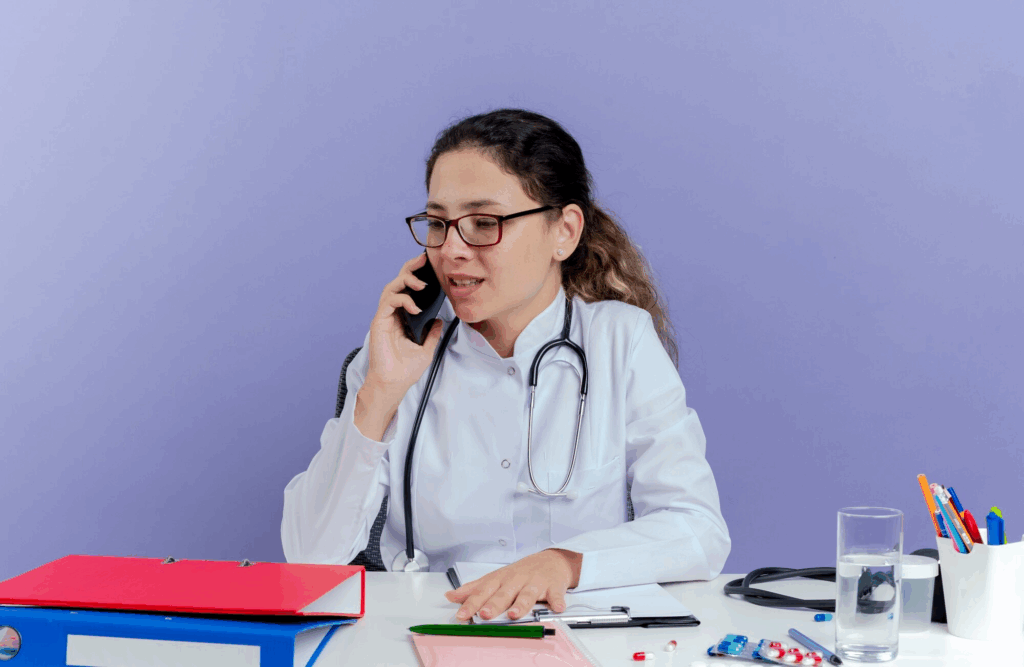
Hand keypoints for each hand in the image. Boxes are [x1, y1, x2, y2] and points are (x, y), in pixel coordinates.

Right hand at [354, 254, 444, 439]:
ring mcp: (384, 317)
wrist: (393, 384)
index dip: (416, 276)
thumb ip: (432, 333)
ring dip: (406, 281)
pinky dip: (402, 300)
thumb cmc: (405, 370)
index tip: (429, 265)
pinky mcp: (379, 322)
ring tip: (421, 285)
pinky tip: (415, 308)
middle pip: (398, 283)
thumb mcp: (427, 349)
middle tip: (423, 259)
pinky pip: (389, 302)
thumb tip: (440, 321)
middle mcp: (392, 314)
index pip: (408, 290)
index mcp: (402, 318)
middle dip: (410, 269)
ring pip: (391, 288)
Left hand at [444, 549, 582, 621]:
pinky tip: (556, 607)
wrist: (551, 560)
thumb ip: (474, 589)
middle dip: (494, 604)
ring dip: (521, 604)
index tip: (461, 615)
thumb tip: (450, 596)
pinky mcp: (553, 586)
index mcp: (501, 579)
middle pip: (504, 593)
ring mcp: (535, 582)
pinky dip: (557, 601)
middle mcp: (516, 580)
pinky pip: (555, 594)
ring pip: (527, 594)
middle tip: (485, 614)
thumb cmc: (520, 573)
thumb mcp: (495, 578)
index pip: (483, 591)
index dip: (471, 603)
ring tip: (514, 614)